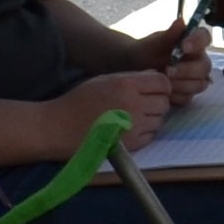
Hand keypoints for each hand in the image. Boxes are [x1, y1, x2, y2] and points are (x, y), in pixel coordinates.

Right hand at [36, 69, 179, 149]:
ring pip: (159, 120)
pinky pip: (151, 136)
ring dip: (151, 118)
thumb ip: (132, 78)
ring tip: (132, 118)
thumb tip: (156, 78)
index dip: (161, 86)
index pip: (163, 83)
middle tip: (142, 105)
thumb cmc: (79, 100)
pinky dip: (145, 132)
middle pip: (164, 102)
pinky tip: (128, 129)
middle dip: (156, 103)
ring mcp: (133, 126)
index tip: (153, 90)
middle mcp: (133, 105)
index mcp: (126, 85)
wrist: (59, 127)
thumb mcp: (105, 80)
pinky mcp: (131, 144)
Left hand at [146, 20, 215, 104]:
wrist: (135, 68)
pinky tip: (163, 91)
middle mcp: (198, 60)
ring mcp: (195, 78)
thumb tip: (181, 21)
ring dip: (180, 84)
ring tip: (162, 80)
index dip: (198, 42)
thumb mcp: (154, 42)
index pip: (205, 37)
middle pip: (204, 67)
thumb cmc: (146, 51)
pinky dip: (175, 96)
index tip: (184, 46)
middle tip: (167, 70)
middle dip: (186, 70)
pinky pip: (188, 97)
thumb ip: (169, 34)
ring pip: (199, 84)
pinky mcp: (188, 93)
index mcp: (193, 42)